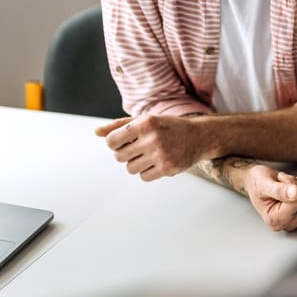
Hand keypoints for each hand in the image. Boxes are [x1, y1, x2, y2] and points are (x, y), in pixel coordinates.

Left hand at [95, 115, 209, 180]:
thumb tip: (97, 132)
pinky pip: (143, 177)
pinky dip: (147, 171)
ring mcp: (160, 154)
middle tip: (138, 148)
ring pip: (130, 168)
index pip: (112, 141)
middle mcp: (152, 138)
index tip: (122, 142)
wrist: (199, 136)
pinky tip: (157, 162)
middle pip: (119, 156)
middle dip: (125, 154)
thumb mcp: (145, 120)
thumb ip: (119, 125)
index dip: (114, 143)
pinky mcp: (167, 168)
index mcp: (145, 123)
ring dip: (136, 163)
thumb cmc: (168, 126)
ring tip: (148, 154)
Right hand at [238, 164, 296, 231]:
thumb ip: (279, 190)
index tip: (278, 184)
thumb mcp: (264, 184)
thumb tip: (296, 194)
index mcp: (277, 221)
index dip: (291, 185)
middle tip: (282, 184)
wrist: (258, 181)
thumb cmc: (258, 184)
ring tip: (288, 186)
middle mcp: (291, 223)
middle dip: (296, 184)